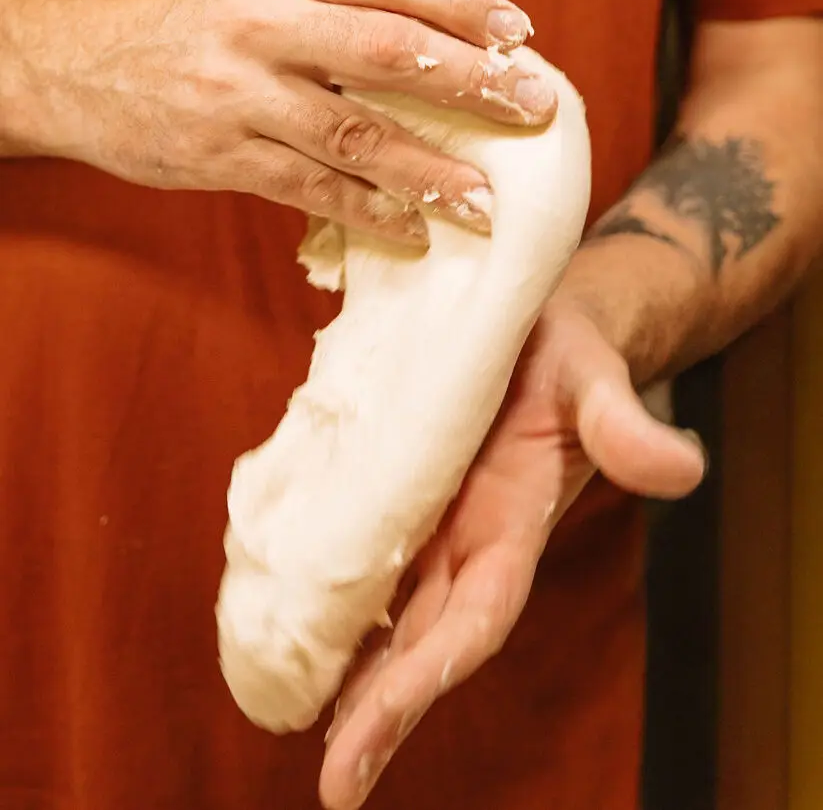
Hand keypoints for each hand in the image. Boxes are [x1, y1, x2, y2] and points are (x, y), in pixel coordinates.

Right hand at [24, 0, 554, 240]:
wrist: (86, 68)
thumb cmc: (195, 19)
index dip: (462, 0)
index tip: (519, 31)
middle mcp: (261, 25)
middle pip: (386, 52)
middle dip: (470, 82)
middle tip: (533, 107)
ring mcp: (240, 94)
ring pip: (355, 134)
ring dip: (429, 170)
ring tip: (485, 199)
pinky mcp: (224, 157)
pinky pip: (312, 189)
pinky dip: (369, 212)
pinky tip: (414, 228)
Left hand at [318, 301, 706, 809]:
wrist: (545, 325)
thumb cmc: (571, 355)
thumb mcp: (596, 381)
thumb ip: (625, 427)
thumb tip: (683, 468)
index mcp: (514, 528)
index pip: (469, 623)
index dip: (421, 682)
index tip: (364, 742)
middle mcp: (470, 540)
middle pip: (426, 640)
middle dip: (382, 711)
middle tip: (335, 786)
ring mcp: (435, 519)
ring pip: (389, 610)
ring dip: (353, 669)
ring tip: (294, 715)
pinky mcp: (402, 486)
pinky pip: (361, 551)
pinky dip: (333, 594)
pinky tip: (294, 617)